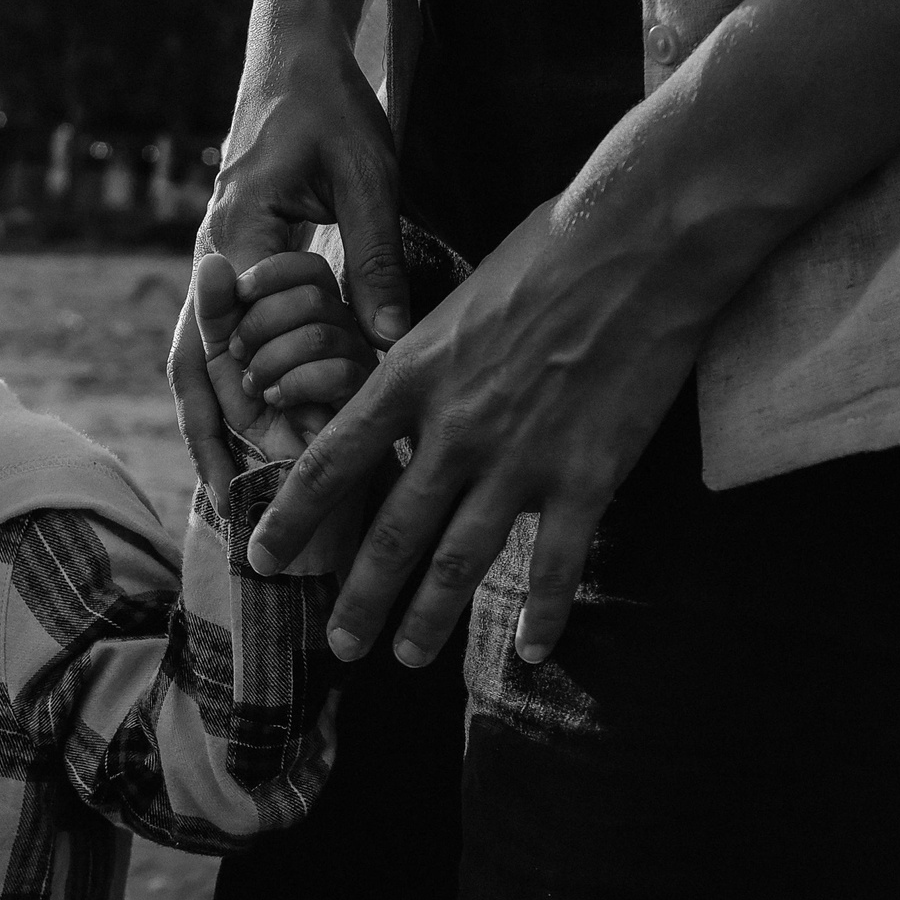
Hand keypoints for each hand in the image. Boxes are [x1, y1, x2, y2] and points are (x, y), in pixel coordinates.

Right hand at [170, 35, 406, 515]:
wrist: (290, 57)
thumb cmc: (331, 106)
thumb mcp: (367, 176)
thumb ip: (374, 259)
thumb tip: (390, 342)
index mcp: (239, 237)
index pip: (241, 341)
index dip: (265, 402)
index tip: (297, 450)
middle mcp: (212, 260)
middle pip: (198, 368)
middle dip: (220, 437)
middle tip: (240, 505)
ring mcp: (211, 267)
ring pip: (192, 364)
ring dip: (206, 429)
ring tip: (219, 497)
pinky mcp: (226, 269)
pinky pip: (209, 346)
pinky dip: (216, 398)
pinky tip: (238, 438)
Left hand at [197, 250, 373, 460]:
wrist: (270, 477)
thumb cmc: (250, 416)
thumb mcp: (221, 357)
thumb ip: (216, 310)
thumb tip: (214, 262)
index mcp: (313, 311)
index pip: (308, 268)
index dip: (270, 275)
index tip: (239, 295)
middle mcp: (343, 330)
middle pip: (313, 295)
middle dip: (261, 323)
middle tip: (239, 355)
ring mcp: (358, 364)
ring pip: (322, 333)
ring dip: (272, 359)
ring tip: (256, 387)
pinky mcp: (363, 402)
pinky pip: (338, 372)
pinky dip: (295, 384)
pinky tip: (277, 400)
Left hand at [242, 153, 727, 668]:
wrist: (639, 241)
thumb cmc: (547, 251)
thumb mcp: (453, 302)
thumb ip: (421, 361)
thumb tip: (395, 400)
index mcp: (410, 377)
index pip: (328, 464)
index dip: (290, 520)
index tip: (261, 558)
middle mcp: (453, 428)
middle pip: (389, 533)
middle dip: (358, 599)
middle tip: (338, 645)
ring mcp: (520, 458)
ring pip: (459, 561)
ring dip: (428, 619)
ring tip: (407, 659)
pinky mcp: (587, 475)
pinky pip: (556, 564)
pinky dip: (544, 616)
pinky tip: (533, 652)